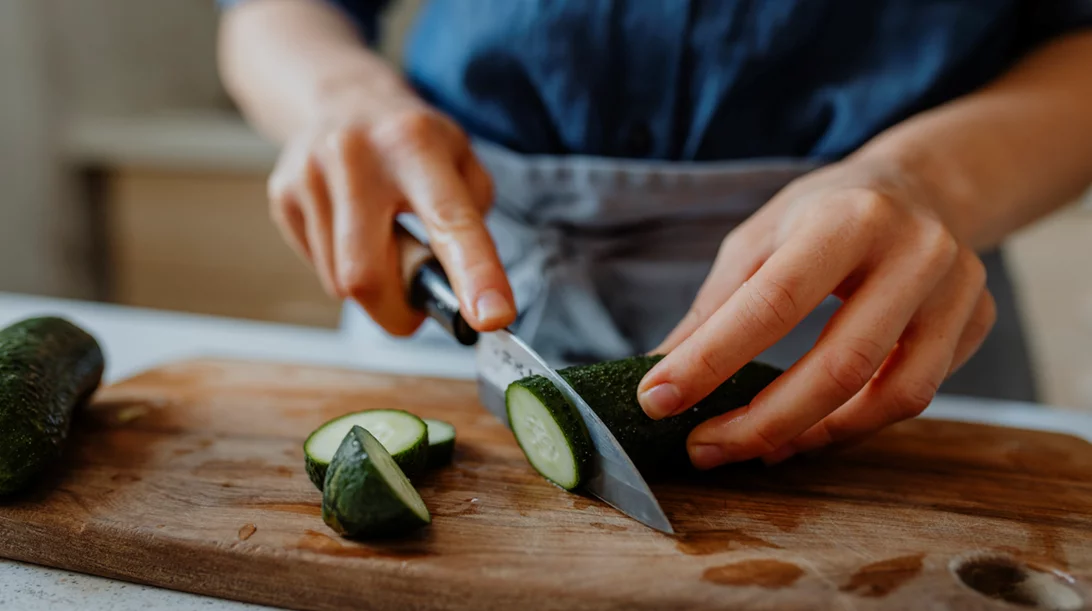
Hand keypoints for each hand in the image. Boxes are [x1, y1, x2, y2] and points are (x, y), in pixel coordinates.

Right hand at [267, 96, 515, 334]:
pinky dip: (343, 268)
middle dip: (397, 311)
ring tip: (382, 242)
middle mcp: (356, 155)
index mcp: (416, 144)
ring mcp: (311, 174)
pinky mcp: (282, 193)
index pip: (449, 221)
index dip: (474, 273)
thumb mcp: (461, 160)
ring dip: (372, 287)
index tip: (491, 318)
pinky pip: (318, 267)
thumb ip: (471, 223)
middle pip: (368, 276)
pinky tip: (352, 231)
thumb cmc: (413, 143)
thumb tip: (467, 293)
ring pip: (340, 282)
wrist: (340, 96)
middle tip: (417, 304)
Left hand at [638, 159, 996, 468]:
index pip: (773, 303)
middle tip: (703, 447)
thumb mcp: (760, 238)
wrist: (923, 186)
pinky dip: (854, 424)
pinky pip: (915, 395)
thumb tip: (660, 375)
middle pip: (839, 365)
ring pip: (891, 396)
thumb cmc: (826, 213)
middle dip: (761, 422)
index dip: (711, 360)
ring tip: (753, 447)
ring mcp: (957, 291)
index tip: (658, 400)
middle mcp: (915, 252)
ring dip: (811, 435)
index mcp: (847, 218)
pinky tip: (808, 429)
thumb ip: (714, 307)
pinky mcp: (977, 324)